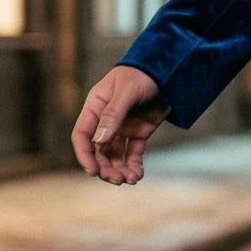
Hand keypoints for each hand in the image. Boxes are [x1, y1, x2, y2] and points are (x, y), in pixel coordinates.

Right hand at [72, 65, 164, 184]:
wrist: (168, 71)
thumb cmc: (141, 74)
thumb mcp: (126, 92)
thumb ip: (113, 115)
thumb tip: (99, 142)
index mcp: (95, 108)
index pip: (82, 136)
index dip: (84, 155)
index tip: (93, 171)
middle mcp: (105, 121)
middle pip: (99, 151)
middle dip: (105, 167)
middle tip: (117, 179)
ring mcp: (122, 129)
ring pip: (115, 156)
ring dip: (120, 170)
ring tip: (131, 179)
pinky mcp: (138, 134)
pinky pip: (133, 154)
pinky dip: (134, 166)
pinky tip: (138, 175)